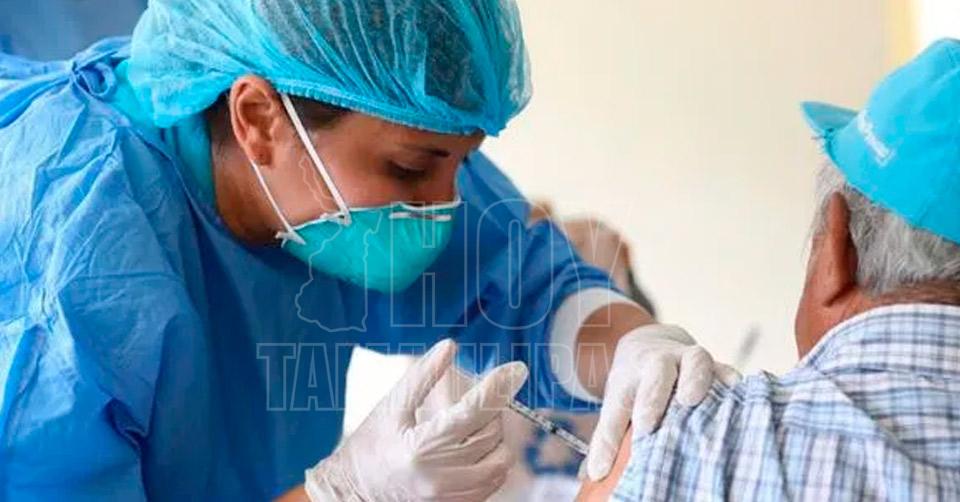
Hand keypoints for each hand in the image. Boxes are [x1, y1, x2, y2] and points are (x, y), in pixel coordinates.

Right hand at [305, 339, 528, 500]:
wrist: (353, 493)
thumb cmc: (369, 447)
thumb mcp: (390, 408)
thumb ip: (421, 377)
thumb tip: (449, 346)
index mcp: (421, 446)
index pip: (474, 412)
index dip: (498, 387)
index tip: (516, 369)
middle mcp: (441, 475)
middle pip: (490, 433)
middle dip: (490, 409)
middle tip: (475, 398)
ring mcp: (451, 495)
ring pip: (500, 459)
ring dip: (494, 435)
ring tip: (472, 424)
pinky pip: (494, 479)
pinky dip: (493, 458)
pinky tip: (474, 446)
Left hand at [585, 324, 739, 480]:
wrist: (650, 343)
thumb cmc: (634, 385)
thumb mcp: (616, 404)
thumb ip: (608, 438)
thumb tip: (595, 475)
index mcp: (629, 379)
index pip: (619, 405)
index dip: (615, 431)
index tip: (624, 444)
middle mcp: (658, 363)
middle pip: (656, 372)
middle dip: (652, 396)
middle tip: (648, 422)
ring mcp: (688, 360)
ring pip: (695, 361)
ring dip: (695, 379)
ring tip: (693, 400)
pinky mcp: (715, 365)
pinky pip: (726, 370)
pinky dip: (731, 382)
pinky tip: (738, 399)